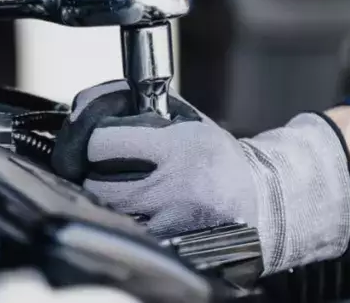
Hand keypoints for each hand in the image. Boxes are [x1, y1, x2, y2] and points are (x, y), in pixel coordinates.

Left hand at [51, 81, 349, 274]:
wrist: (260, 200)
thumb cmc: (218, 158)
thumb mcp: (186, 121)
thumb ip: (141, 110)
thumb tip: (89, 104)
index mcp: (177, 148)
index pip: (103, 142)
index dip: (92, 139)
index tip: (97, 140)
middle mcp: (173, 186)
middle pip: (98, 184)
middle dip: (92, 173)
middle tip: (102, 167)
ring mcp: (171, 221)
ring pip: (110, 212)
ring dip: (106, 199)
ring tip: (122, 187)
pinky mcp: (171, 245)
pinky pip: (129, 231)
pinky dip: (125, 220)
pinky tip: (138, 209)